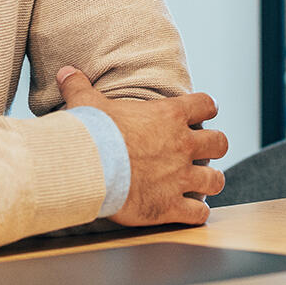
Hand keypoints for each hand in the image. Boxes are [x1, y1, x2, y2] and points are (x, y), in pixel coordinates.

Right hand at [57, 67, 227, 226]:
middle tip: (202, 152)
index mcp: (169, 116)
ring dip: (209, 182)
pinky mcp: (170, 206)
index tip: (202, 113)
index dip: (206, 108)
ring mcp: (179, 177)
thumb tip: (65, 71)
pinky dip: (197, 214)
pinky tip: (190, 212)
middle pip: (220, 143)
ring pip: (215, 180)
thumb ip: (80, 86)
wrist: (88, 169)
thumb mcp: (86, 104)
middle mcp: (182, 146)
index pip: (207, 104)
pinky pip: (198, 214)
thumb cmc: (91, 134)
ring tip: (200, 185)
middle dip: (214, 147)